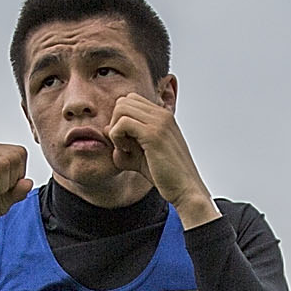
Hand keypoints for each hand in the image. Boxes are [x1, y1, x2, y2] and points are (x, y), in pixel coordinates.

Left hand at [105, 93, 215, 225]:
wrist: (185, 190)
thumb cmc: (166, 176)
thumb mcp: (140, 155)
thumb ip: (124, 140)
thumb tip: (105, 128)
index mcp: (163, 116)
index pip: (131, 100)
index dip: (121, 119)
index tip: (126, 140)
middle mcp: (162, 115)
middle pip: (123, 101)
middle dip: (116, 121)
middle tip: (123, 144)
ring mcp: (159, 122)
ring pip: (121, 108)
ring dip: (116, 129)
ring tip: (125, 148)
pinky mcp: (153, 134)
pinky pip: (122, 123)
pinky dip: (117, 137)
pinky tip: (126, 151)